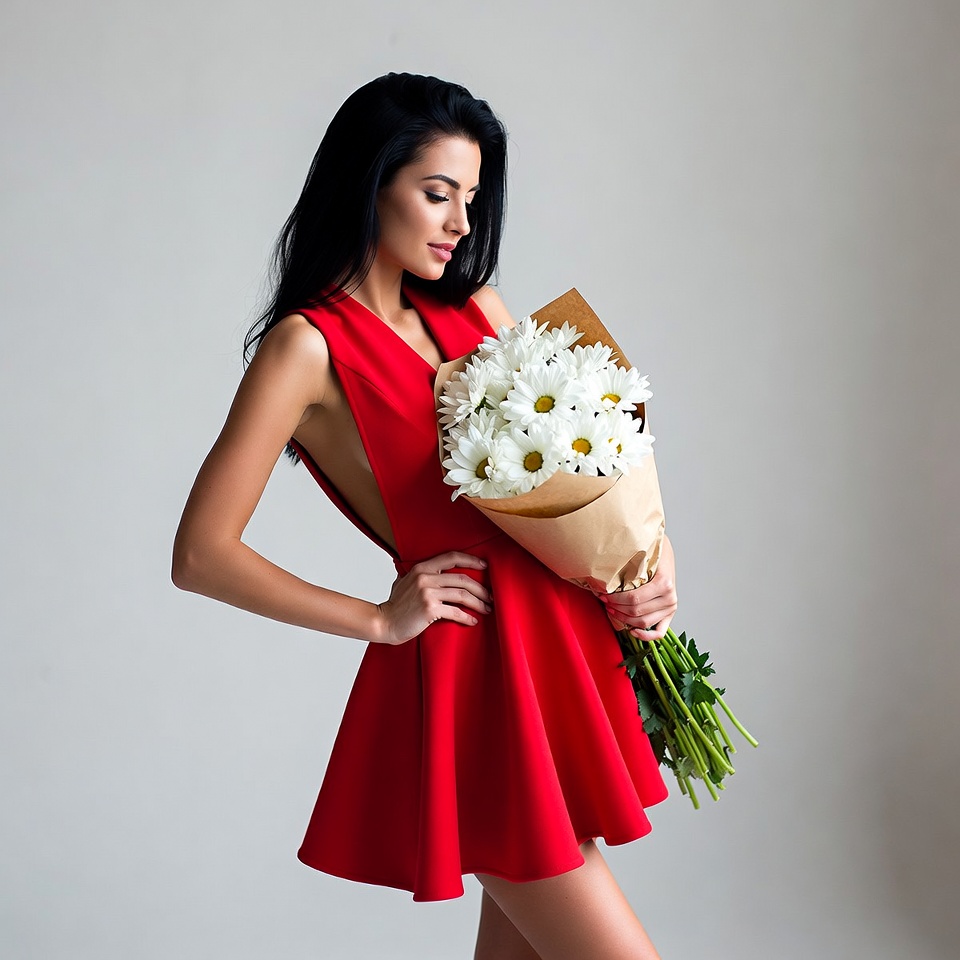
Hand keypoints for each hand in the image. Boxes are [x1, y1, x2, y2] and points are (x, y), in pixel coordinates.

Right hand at [373, 551, 491, 644]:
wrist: (384, 623)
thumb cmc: (395, 605)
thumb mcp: (403, 581)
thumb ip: (416, 573)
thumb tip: (426, 567)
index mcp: (422, 568)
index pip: (452, 557)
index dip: (471, 560)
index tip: (485, 566)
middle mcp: (425, 577)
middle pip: (463, 579)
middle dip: (481, 588)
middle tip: (490, 596)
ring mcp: (427, 593)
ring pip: (462, 595)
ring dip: (479, 603)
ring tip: (487, 609)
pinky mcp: (429, 609)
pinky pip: (456, 612)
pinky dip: (467, 617)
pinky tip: (473, 621)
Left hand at [598, 535, 677, 640]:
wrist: (663, 552)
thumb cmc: (651, 552)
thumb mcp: (642, 553)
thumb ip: (629, 565)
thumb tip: (607, 574)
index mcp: (664, 584)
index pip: (634, 599)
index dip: (615, 599)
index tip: (603, 594)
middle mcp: (670, 598)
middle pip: (636, 611)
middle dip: (616, 607)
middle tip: (604, 600)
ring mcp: (670, 608)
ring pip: (643, 622)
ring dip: (624, 619)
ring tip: (612, 610)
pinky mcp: (669, 614)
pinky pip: (659, 632)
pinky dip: (645, 636)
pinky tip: (632, 631)